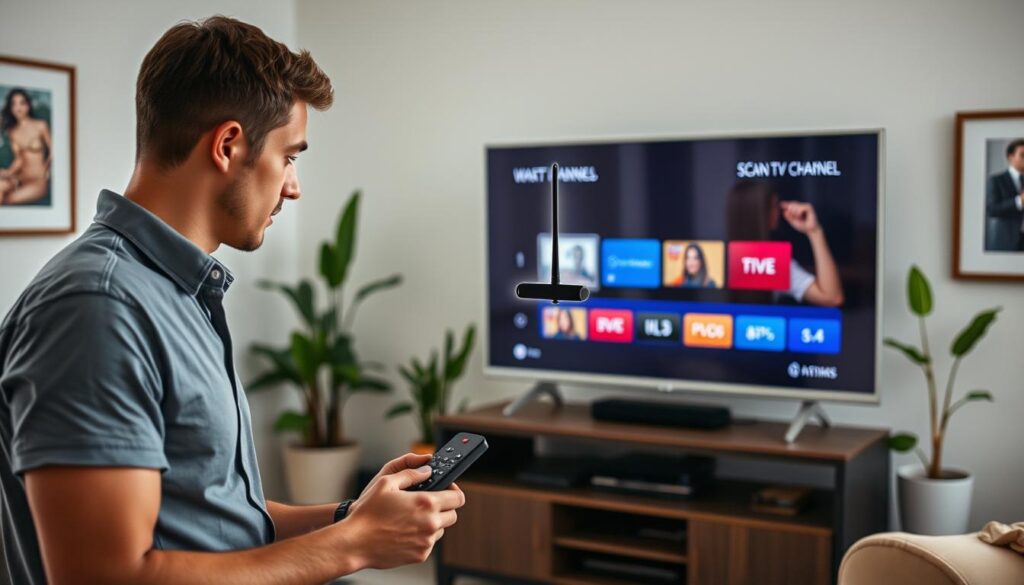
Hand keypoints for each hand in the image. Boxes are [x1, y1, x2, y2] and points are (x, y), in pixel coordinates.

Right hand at [340, 461, 464, 569]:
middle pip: (453, 515)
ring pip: (441, 530)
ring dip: (433, 523)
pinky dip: (422, 537)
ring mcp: (426, 542)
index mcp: (426, 503)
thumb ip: (411, 473)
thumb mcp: (386, 482)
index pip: (458, 498)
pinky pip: (429, 544)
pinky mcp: (420, 556)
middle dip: (444, 508)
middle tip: (428, 504)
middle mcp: (430, 524)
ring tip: (412, 518)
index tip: (447, 490)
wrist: (355, 542)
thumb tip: (426, 470)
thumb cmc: (368, 513)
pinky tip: (405, 531)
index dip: (454, 491)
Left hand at [780, 201, 820, 234]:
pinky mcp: (809, 207)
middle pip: (792, 204)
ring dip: (795, 213)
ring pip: (795, 206)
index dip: (787, 204)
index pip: (792, 204)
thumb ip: (789, 217)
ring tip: (800, 218)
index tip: (781, 204)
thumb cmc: (803, 226)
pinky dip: (799, 213)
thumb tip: (784, 211)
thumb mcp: (793, 221)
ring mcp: (806, 205)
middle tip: (795, 217)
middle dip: (791, 210)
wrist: (810, 230)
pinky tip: (801, 216)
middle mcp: (803, 206)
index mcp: (799, 209)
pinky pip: (800, 208)